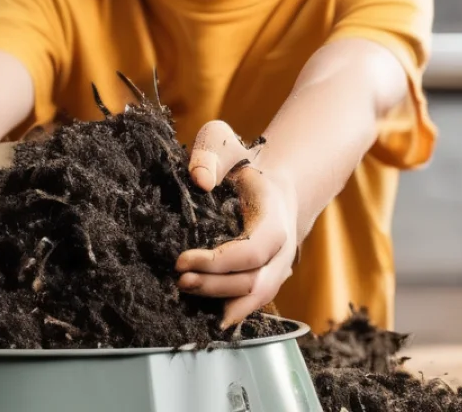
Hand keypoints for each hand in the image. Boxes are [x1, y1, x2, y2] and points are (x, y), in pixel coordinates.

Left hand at [176, 121, 297, 327]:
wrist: (268, 182)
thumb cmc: (241, 162)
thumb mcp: (222, 142)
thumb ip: (210, 155)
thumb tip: (199, 180)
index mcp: (274, 215)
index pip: (253, 249)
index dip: (219, 261)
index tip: (182, 259)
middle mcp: (282, 247)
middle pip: (253, 280)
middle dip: (215, 285)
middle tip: (179, 279)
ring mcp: (277, 266)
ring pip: (255, 296)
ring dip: (220, 299)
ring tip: (184, 290)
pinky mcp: (266, 277)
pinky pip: (253, 301)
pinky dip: (232, 312)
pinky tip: (207, 319)